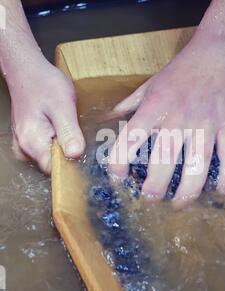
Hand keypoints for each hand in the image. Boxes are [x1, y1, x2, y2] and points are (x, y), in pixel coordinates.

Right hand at [9, 59, 84, 173]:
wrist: (27, 70)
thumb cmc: (43, 84)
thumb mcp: (63, 106)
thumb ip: (69, 133)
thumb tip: (75, 155)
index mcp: (32, 142)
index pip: (54, 170)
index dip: (71, 166)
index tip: (84, 155)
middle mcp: (24, 148)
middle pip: (53, 165)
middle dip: (69, 154)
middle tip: (78, 134)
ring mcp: (25, 144)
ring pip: (51, 157)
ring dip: (64, 147)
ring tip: (70, 129)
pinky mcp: (30, 140)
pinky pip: (47, 149)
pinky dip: (58, 143)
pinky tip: (63, 129)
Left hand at [109, 39, 224, 207]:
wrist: (221, 52)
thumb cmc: (182, 70)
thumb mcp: (150, 84)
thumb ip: (129, 104)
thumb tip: (109, 119)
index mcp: (154, 108)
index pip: (130, 140)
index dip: (119, 163)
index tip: (117, 179)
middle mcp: (178, 119)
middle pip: (164, 160)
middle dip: (154, 188)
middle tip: (149, 201)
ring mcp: (206, 125)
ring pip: (197, 165)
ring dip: (187, 192)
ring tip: (178, 205)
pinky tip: (220, 193)